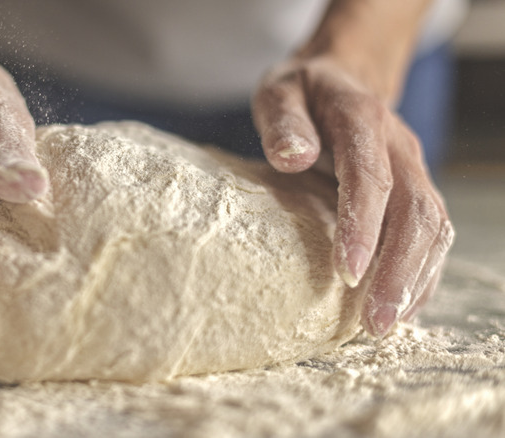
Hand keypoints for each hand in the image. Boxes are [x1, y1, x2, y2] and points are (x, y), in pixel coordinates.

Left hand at [253, 56, 453, 336]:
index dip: (363, 227)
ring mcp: (413, 168)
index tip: (345, 273)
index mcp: (363, 120)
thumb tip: (294, 158)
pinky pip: (431, 235)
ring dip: (414, 280)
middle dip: (398, 271)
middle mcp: (399, 146)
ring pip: (433, 227)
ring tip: (383, 326)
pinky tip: (400, 307)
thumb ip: (283, 120)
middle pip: (416, 211)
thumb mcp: (279, 92)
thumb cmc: (302, 93)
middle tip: (373, 323)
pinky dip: (421, 273)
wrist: (341, 78)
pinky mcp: (414, 189)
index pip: (371, 178)